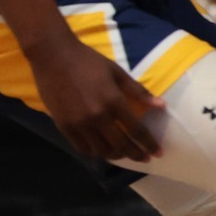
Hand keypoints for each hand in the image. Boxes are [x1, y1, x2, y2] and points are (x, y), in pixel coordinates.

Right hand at [28, 36, 164, 161]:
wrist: (53, 56)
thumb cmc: (88, 61)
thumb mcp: (118, 73)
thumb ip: (139, 92)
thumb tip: (162, 106)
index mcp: (114, 102)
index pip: (136, 130)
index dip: (149, 144)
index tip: (158, 153)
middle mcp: (97, 116)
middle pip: (121, 145)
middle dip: (136, 155)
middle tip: (145, 159)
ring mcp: (78, 123)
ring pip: (101, 150)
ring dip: (116, 155)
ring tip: (125, 154)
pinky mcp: (63, 125)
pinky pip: (82, 147)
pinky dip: (94, 152)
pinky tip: (102, 151)